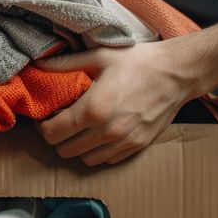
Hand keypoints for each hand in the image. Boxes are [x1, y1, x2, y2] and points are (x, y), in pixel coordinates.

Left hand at [36, 44, 191, 165]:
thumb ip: (66, 64)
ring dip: (77, 147)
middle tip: (60, 123)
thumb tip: (39, 65)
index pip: (53, 133)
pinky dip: (97, 152)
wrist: (177, 73)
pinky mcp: (137, 146)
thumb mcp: (100, 56)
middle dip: (57, 138)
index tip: (46, 118)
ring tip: (79, 130)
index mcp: (93, 109)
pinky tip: (99, 134)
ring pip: (85, 160)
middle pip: (65, 151)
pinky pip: (107, 160)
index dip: (43, 127)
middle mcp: (106, 131)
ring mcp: (123, 142)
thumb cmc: (139, 62)